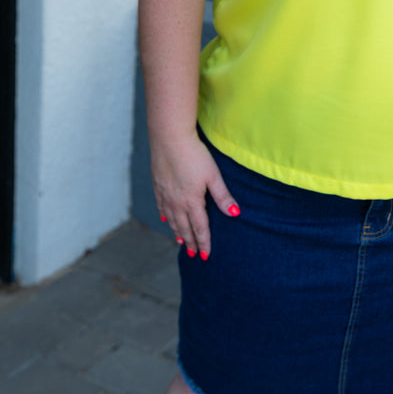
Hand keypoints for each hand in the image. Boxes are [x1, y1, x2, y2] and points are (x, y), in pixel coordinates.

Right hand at [151, 132, 239, 259]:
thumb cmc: (194, 154)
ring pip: (171, 219)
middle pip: (184, 227)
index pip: (200, 228)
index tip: (205, 255)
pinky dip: (165, 216)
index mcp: (192, 201)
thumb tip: (235, 214)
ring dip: (177, 232)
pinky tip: (165, 219)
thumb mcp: (213, 175)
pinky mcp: (158, 185)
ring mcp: (165, 194)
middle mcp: (176, 202)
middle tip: (193, 255)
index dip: (203, 242)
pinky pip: (161, 206)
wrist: (169, 138)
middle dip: (190, 242)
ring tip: (180, 243)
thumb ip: (223, 196)